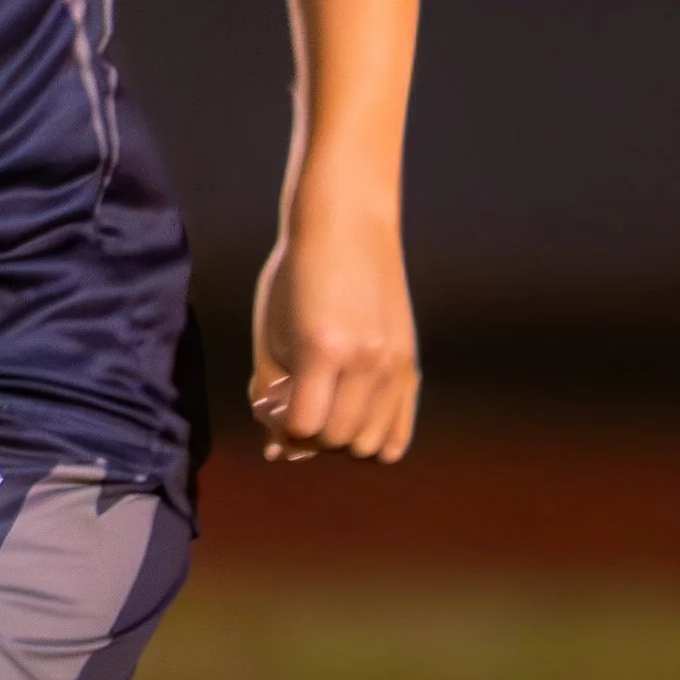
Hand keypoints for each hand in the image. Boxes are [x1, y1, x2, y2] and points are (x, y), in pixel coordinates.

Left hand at [249, 206, 418, 463]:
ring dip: (339, 438)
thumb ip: (268, 393)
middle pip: (336, 441)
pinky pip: (398, 435)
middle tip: (296, 401)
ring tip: (325, 405)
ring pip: (368, 446)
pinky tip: (352, 418)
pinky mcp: (410, 366)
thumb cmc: (296, 276)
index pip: (302, 428)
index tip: (272, 401)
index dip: (279, 425)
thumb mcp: (269, 333)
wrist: (347, 228)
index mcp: (323, 350)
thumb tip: (277, 451)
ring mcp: (394, 366)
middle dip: (307, 435)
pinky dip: (374, 441)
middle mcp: (366, 362)